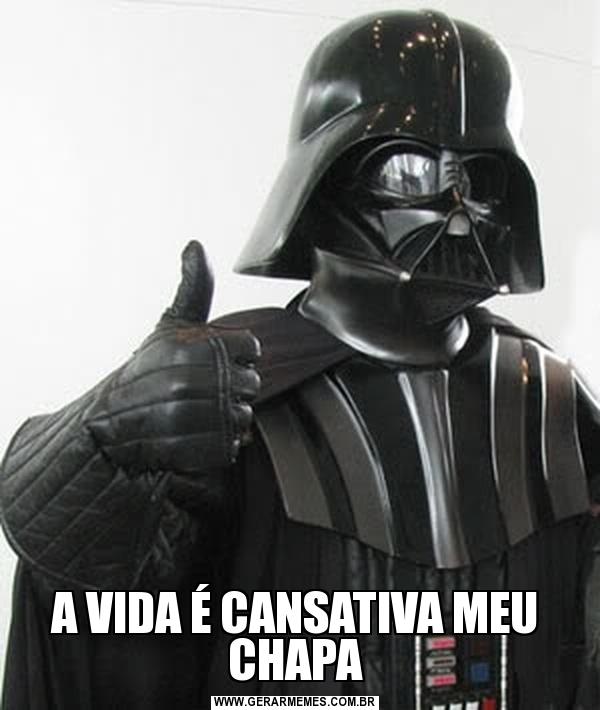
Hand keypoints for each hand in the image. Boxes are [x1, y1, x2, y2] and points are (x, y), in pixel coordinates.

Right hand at [85, 240, 260, 473]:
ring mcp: (195, 417)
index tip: (212, 364)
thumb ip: (193, 287)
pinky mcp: (195, 449)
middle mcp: (192, 380)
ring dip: (226, 418)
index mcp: (193, 346)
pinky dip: (219, 445)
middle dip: (232, 388)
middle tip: (203, 391)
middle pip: (252, 383)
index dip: (236, 356)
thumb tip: (195, 245)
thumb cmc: (143, 372)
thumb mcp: (169, 325)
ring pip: (244, 417)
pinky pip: (232, 447)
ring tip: (197, 414)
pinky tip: (195, 434)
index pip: (250, 348)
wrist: (107, 427)